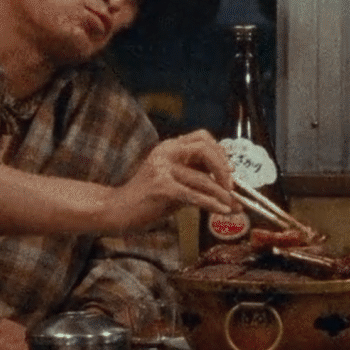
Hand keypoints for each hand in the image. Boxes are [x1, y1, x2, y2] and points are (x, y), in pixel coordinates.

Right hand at [109, 129, 235, 232]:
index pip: (202, 138)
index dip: (220, 152)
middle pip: (205, 149)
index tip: (230, 169)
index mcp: (169, 147)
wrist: (117, 210)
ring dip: (222, 194)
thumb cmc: (147, 198)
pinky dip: (212, 204)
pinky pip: (194, 195)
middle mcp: (165, 153)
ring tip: (233, 205)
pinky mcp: (161, 188)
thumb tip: (228, 184)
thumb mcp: (172, 180)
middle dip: (224, 169)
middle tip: (232, 187)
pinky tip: (221, 211)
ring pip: (203, 178)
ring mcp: (162, 169)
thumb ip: (194, 176)